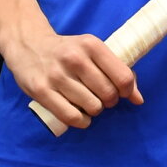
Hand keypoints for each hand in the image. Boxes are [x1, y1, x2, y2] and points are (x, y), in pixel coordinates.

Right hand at [1, 24, 141, 131]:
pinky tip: (80, 115)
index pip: (123, 77)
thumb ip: (116, 71)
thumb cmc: (66, 51)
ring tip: (87, 103)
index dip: (126, 91)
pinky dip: (81, 121)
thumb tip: (138, 100)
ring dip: (94, 110)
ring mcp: (56, 75)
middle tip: (100, 98)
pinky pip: (71, 116)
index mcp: (91, 45)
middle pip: (108, 94)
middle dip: (109, 101)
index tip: (118, 92)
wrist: (27, 45)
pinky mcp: (41, 90)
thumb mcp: (91, 52)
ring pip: (92, 107)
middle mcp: (74, 58)